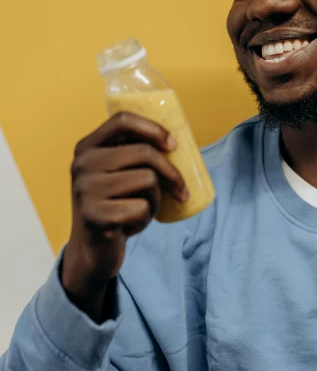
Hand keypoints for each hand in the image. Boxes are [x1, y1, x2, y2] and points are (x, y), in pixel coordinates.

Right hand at [61, 112, 187, 320]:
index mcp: (87, 148)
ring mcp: (86, 190)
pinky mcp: (96, 216)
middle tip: (181, 191)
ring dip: (155, 200)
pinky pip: (142, 208)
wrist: (92, 251)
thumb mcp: (116, 175)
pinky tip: (129, 226)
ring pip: (148, 180)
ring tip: (141, 210)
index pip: (123, 120)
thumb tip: (177, 142)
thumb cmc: (114, 206)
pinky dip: (145, 220)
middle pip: (144, 153)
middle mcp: (82, 165)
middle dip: (171, 173)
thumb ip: (133, 155)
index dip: (154, 129)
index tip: (173, 145)